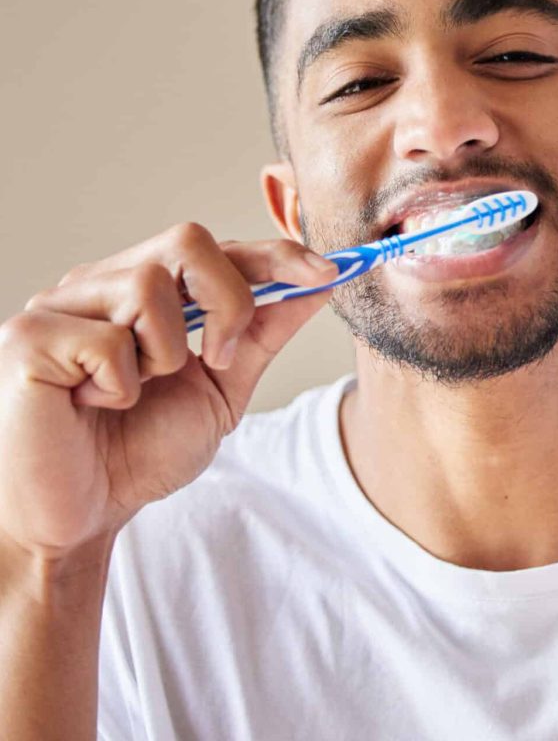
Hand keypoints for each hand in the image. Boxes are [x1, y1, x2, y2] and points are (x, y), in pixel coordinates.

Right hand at [0, 223, 338, 560]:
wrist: (80, 517)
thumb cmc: (139, 451)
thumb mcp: (222, 388)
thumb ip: (263, 332)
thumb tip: (318, 283)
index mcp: (146, 291)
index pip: (218, 248)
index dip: (276, 254)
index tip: (328, 273)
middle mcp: (102, 283)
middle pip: (188, 240)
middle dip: (230, 301)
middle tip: (218, 361)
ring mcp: (60, 305)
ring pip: (149, 286)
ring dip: (165, 356)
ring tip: (135, 393)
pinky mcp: (28, 338)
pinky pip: (107, 340)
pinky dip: (119, 385)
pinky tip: (94, 404)